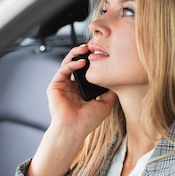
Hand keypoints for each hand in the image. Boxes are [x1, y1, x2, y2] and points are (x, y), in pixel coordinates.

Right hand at [26, 45, 117, 175]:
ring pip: (68, 63)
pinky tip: (81, 62)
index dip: (93, 61)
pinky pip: (63, 70)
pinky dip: (72, 64)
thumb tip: (119, 82)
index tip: (102, 55)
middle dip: (84, 53)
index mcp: (81, 90)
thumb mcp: (105, 104)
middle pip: (77, 63)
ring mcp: (63, 85)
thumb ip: (110, 93)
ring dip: (76, 54)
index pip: (86, 70)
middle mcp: (71, 86)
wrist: (74, 129)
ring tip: (86, 49)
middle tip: (93, 47)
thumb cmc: (87, 121)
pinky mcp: (55, 85)